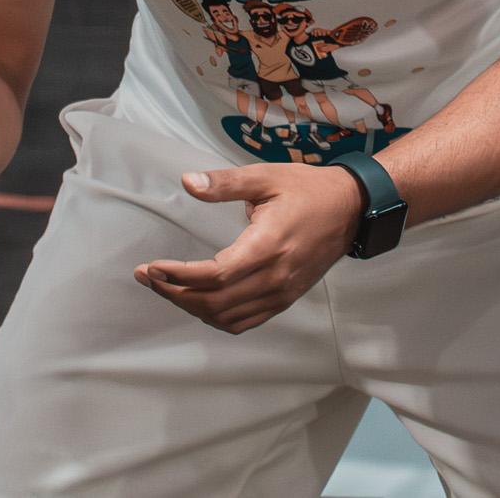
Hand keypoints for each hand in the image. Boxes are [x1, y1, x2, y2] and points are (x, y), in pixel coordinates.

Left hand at [133, 163, 361, 333]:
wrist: (351, 209)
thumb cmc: (308, 190)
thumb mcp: (265, 177)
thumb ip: (224, 183)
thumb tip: (187, 182)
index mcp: (268, 246)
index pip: (215, 275)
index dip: (179, 276)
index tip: (152, 267)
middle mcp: (275, 278)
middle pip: (215, 301)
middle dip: (175, 293)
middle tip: (148, 278)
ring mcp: (281, 293)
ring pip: (227, 317)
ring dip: (192, 307)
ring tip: (166, 288)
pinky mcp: (285, 299)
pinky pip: (245, 321)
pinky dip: (216, 317)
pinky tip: (199, 302)